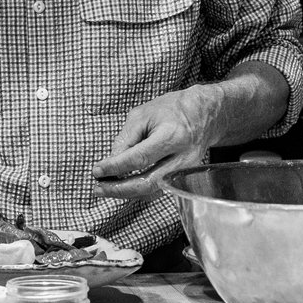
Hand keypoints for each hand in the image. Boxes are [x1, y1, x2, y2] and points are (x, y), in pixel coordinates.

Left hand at [92, 83, 231, 199]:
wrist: (205, 114)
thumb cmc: (173, 109)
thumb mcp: (144, 114)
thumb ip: (126, 138)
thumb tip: (111, 161)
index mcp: (172, 136)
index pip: (139, 158)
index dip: (115, 167)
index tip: (97, 170)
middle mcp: (182, 157)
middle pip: (148, 183)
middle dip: (119, 189)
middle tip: (98, 187)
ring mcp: (186, 170)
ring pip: (153, 191)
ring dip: (127, 193)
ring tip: (106, 188)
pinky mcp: (184, 177)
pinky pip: (159, 189)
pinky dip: (139, 190)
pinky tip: (124, 187)